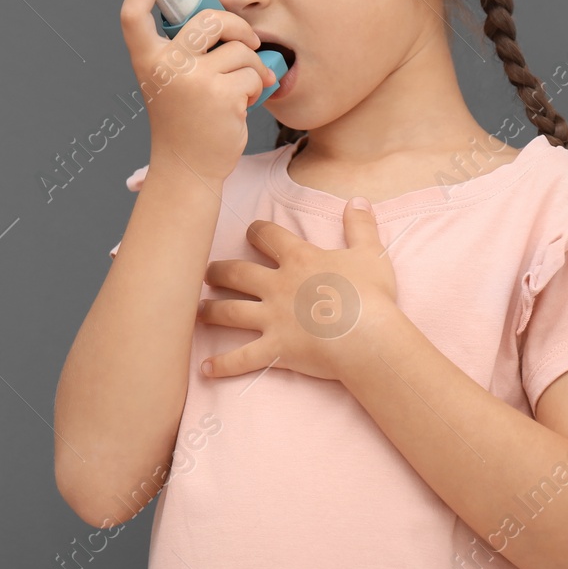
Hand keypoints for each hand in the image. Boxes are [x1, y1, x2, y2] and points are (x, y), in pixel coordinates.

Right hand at [118, 0, 277, 185]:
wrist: (187, 166)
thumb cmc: (182, 119)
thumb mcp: (167, 81)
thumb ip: (179, 50)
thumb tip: (219, 16)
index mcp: (146, 60)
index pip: (132, 14)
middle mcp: (166, 66)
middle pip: (209, 18)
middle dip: (238, 26)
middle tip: (248, 41)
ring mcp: (194, 80)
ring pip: (240, 49)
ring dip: (252, 66)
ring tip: (243, 86)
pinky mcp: (222, 95)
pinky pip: (253, 73)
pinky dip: (257, 86)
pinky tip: (244, 103)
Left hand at [196, 198, 399, 382]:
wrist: (366, 334)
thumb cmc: (370, 294)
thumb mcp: (370, 253)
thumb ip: (361, 225)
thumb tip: (358, 199)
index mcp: (298, 259)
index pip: (268, 236)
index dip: (257, 231)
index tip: (250, 231)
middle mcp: (277, 286)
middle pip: (237, 273)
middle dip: (219, 272)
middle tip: (207, 273)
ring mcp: (272, 318)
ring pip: (230, 312)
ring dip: (210, 312)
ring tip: (197, 312)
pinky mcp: (274, 349)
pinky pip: (242, 358)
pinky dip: (223, 365)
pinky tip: (205, 369)